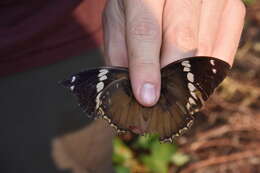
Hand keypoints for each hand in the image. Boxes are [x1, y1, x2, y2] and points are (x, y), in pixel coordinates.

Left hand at [102, 0, 245, 106]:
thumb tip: (134, 90)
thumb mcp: (118, 20)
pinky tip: (191, 76)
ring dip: (188, 78)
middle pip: (183, 42)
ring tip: (174, 90)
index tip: (147, 98)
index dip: (145, 67)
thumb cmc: (136, 3)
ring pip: (205, 51)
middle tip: (161, 104)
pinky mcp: (233, 9)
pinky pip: (224, 54)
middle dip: (171, 79)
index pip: (146, 31)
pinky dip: (207, 72)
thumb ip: (121, 51)